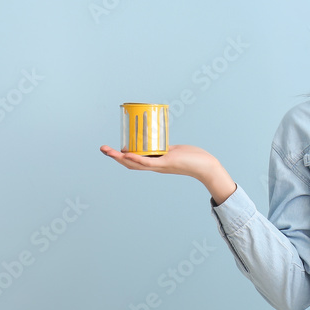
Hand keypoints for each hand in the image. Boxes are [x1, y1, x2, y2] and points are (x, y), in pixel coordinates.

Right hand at [99, 144, 236, 203]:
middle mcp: (155, 166)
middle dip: (114, 156)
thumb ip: (166, 149)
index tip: (111, 149)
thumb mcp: (175, 152)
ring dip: (119, 157)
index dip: (121, 156)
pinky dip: (136, 159)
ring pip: (135, 163)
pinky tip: (126, 154)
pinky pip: (148, 162)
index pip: (134, 161)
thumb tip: (161, 143)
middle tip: (102, 149)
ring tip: (107, 151)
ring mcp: (159, 166)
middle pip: (129, 163)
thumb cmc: (194, 158)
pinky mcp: (166, 164)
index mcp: (155, 163)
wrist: (206, 166)